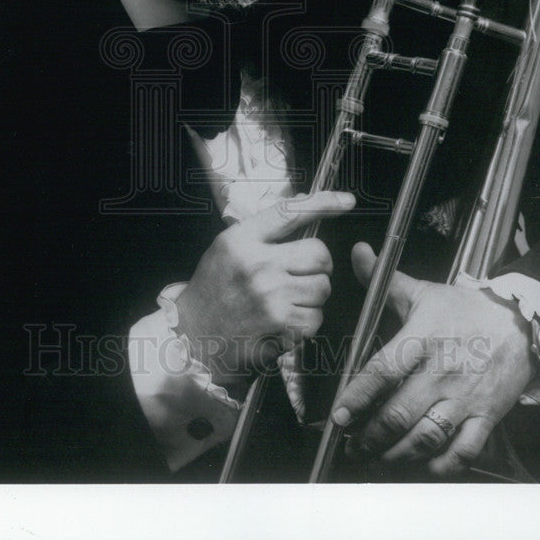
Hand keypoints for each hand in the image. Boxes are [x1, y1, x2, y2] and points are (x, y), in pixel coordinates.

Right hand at [175, 191, 353, 382]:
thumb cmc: (213, 290)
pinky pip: (316, 318)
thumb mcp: (227, 248)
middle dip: (318, 265)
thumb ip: (263, 228)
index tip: (346, 201)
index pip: (290, 212)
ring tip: (286, 299)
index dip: (323, 203)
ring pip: (323, 288)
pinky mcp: (281, 327)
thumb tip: (304, 203)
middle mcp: (258, 266)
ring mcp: (271, 298)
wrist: (192, 339)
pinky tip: (284, 320)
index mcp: (242, 240)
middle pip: (320, 254)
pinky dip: (306, 321)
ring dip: (312, 295)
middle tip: (300, 273)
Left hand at [332, 242, 537, 477]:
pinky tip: (421, 466)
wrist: (521, 321)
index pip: (383, 371)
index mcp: (422, 339)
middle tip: (352, 445)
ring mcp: (465, 397)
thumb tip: (358, 252)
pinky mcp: (487, 415)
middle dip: (370, 436)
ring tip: (378, 458)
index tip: (340, 415)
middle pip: (400, 413)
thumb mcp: (422, 291)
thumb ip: (384, 277)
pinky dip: (440, 465)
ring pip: (426, 437)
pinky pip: (462, 450)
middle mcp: (442, 371)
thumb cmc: (464, 309)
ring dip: (397, 454)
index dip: (358, 396)